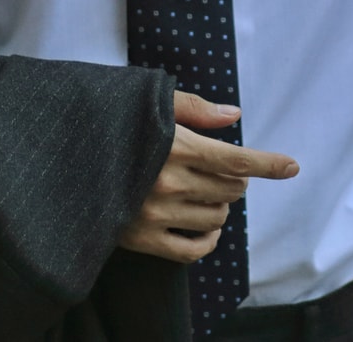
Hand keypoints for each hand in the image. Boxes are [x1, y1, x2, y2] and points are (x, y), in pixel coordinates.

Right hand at [118, 91, 298, 262]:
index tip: (292, 166)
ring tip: (206, 190)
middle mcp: (166, 182)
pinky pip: (193, 250)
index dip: (268, 164)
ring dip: (223, 204)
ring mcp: (152, 214)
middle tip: (222, 168)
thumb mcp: (149, 103)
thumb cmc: (111, 122)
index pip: (235, 160)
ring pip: (217, 216)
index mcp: (173, 146)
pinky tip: (209, 227)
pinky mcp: (140, 239)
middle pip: (230, 189)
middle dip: (237, 179)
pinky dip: (210, 239)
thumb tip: (235, 116)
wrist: (61, 156)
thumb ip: (195, 108)